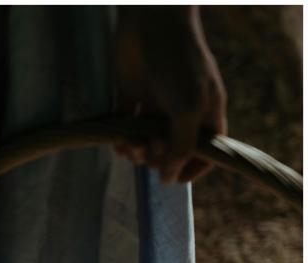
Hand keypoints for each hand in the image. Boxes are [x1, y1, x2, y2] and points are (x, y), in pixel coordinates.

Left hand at [115, 7, 226, 183]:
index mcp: (205, 114)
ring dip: (138, 153)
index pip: (205, 152)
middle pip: (170, 153)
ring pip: (147, 145)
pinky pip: (126, 131)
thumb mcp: (187, 109)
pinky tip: (119, 144)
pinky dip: (121, 141)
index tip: (174, 178)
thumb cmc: (178, 62)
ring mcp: (156, 106)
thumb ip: (181, 147)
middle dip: (158, 158)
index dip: (191, 169)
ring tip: (131, 145)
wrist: (150, 20)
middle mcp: (181, 113)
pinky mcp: (132, 98)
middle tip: (150, 146)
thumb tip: (169, 179)